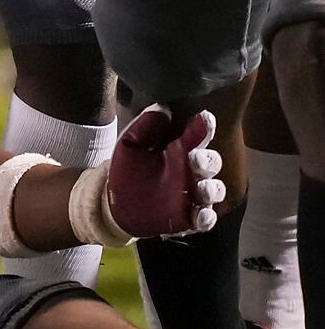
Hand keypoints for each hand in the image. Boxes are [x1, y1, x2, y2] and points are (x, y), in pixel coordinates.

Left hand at [101, 105, 223, 240]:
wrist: (112, 201)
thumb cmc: (126, 167)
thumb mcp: (130, 143)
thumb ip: (145, 125)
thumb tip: (163, 109)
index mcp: (179, 149)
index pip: (199, 136)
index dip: (206, 127)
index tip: (205, 119)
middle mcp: (190, 171)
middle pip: (212, 162)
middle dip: (208, 160)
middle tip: (193, 158)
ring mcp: (191, 195)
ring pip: (215, 190)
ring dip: (212, 189)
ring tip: (201, 188)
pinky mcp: (187, 218)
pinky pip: (206, 220)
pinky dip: (207, 218)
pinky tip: (199, 215)